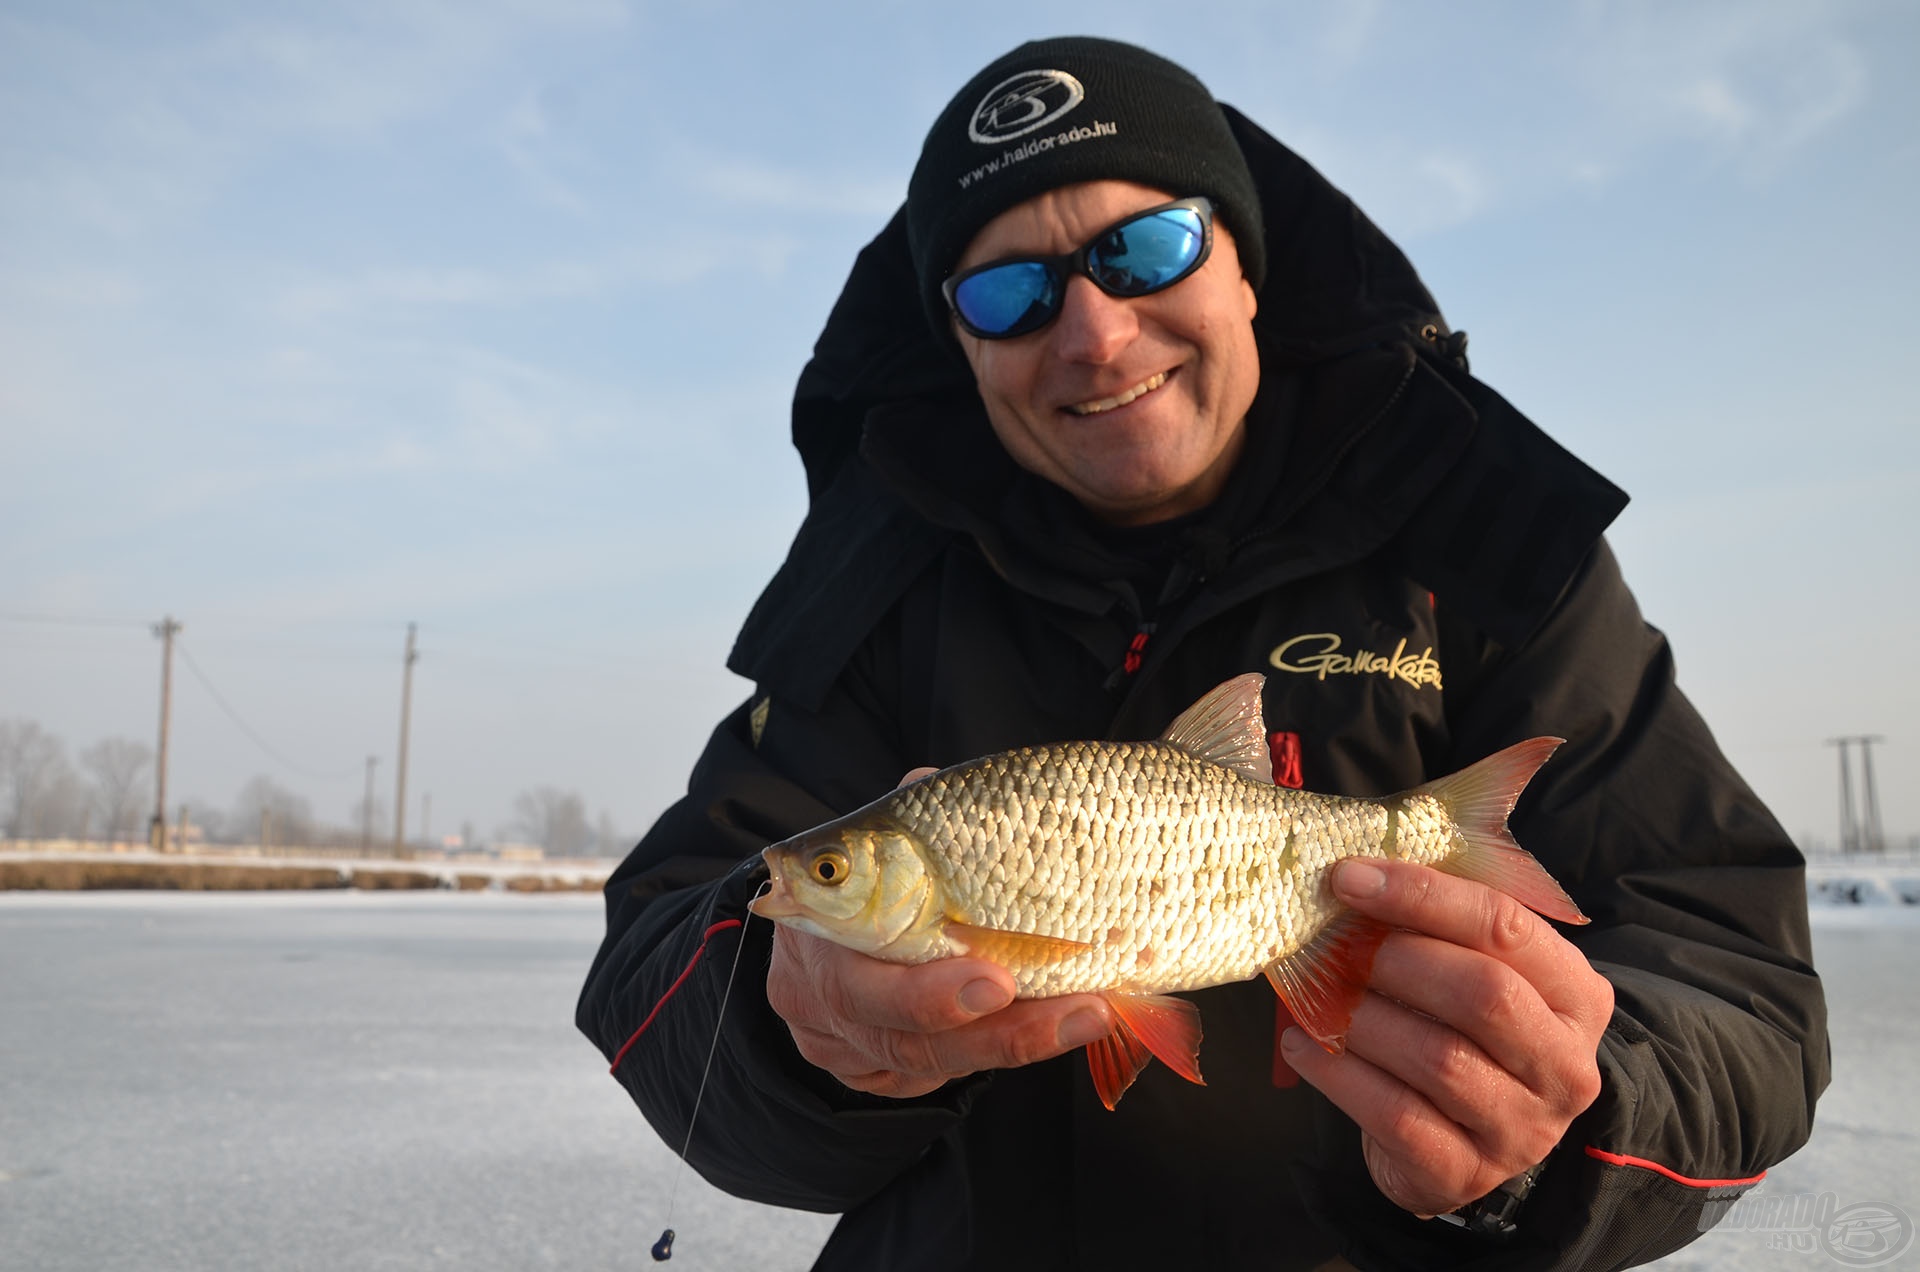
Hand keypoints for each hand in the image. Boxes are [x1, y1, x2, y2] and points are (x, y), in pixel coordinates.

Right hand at [764, 763, 1111, 1098]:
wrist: (818, 914)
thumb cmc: (866, 864)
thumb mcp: (881, 835)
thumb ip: (911, 816)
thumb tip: (929, 780)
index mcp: (813, 932)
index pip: (860, 979)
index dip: (928, 993)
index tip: (998, 981)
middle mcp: (817, 1000)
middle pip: (902, 1037)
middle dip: (992, 1032)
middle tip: (1079, 1008)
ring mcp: (841, 1044)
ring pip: (929, 1065)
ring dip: (1017, 1042)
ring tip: (1094, 1012)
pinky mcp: (872, 1070)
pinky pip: (934, 1078)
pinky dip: (996, 1056)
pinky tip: (1057, 1029)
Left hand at [1280, 858, 1612, 1217]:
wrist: (1469, 1141)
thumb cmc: (1464, 1031)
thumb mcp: (1477, 971)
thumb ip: (1440, 922)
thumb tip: (1356, 870)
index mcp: (1577, 995)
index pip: (1506, 926)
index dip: (1424, 894)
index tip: (1350, 877)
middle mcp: (1563, 1064)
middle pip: (1482, 993)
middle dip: (1396, 958)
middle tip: (1334, 943)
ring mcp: (1521, 1127)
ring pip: (1438, 1059)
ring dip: (1361, 1016)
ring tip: (1314, 993)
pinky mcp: (1465, 1172)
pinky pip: (1395, 1116)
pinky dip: (1338, 1073)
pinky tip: (1304, 1043)